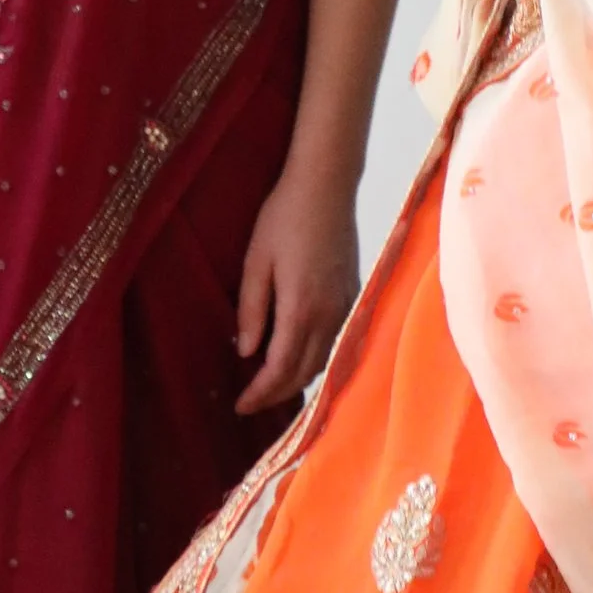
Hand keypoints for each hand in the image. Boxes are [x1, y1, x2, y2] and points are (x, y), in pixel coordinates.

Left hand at [235, 162, 359, 413]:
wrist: (326, 186)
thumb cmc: (283, 218)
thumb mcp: (256, 262)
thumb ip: (252, 310)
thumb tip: (246, 353)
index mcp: (301, 308)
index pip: (281, 369)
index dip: (261, 393)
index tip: (240, 407)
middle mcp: (329, 315)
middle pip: (305, 372)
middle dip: (277, 394)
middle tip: (251, 403)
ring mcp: (345, 306)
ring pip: (323, 361)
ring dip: (298, 380)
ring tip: (271, 387)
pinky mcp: (352, 295)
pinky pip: (334, 342)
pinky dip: (314, 360)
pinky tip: (298, 358)